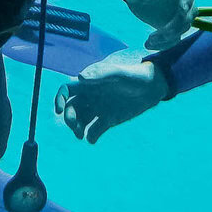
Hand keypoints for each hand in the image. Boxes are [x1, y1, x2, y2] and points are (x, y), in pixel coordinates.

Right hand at [54, 52, 169, 143]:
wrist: (152, 88)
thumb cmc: (134, 75)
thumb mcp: (118, 73)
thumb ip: (100, 75)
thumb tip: (80, 78)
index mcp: (89, 83)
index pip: (67, 90)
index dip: (59, 99)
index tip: (58, 111)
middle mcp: (91, 96)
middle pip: (71, 108)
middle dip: (69, 118)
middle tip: (76, 128)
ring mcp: (99, 109)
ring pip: (80, 121)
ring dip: (77, 129)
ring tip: (82, 135)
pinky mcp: (108, 120)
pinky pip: (94, 131)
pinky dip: (90, 137)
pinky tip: (93, 139)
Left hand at [115, 0, 196, 48]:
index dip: (187, 0)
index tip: (181, 12)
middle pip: (190, 11)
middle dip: (177, 25)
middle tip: (159, 34)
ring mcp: (178, 10)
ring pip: (184, 26)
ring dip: (170, 37)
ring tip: (149, 40)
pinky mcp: (172, 23)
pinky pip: (175, 36)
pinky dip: (165, 44)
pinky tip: (149, 44)